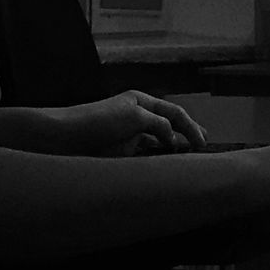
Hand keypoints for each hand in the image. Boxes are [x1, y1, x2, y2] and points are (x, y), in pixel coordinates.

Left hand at [57, 91, 206, 157]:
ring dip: (172, 150)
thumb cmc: (100, 121)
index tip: (203, 144)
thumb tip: (172, 137)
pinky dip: (156, 160)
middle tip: (204, 146)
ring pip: (158, 142)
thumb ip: (159, 125)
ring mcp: (129, 135)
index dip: (191, 127)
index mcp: (142, 102)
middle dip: (187, 134)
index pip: (175, 113)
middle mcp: (138, 117)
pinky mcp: (120, 152)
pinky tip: (164, 167)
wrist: (65, 137)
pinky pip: (144, 155)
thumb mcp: (135, 116)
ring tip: (188, 160)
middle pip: (169, 126)